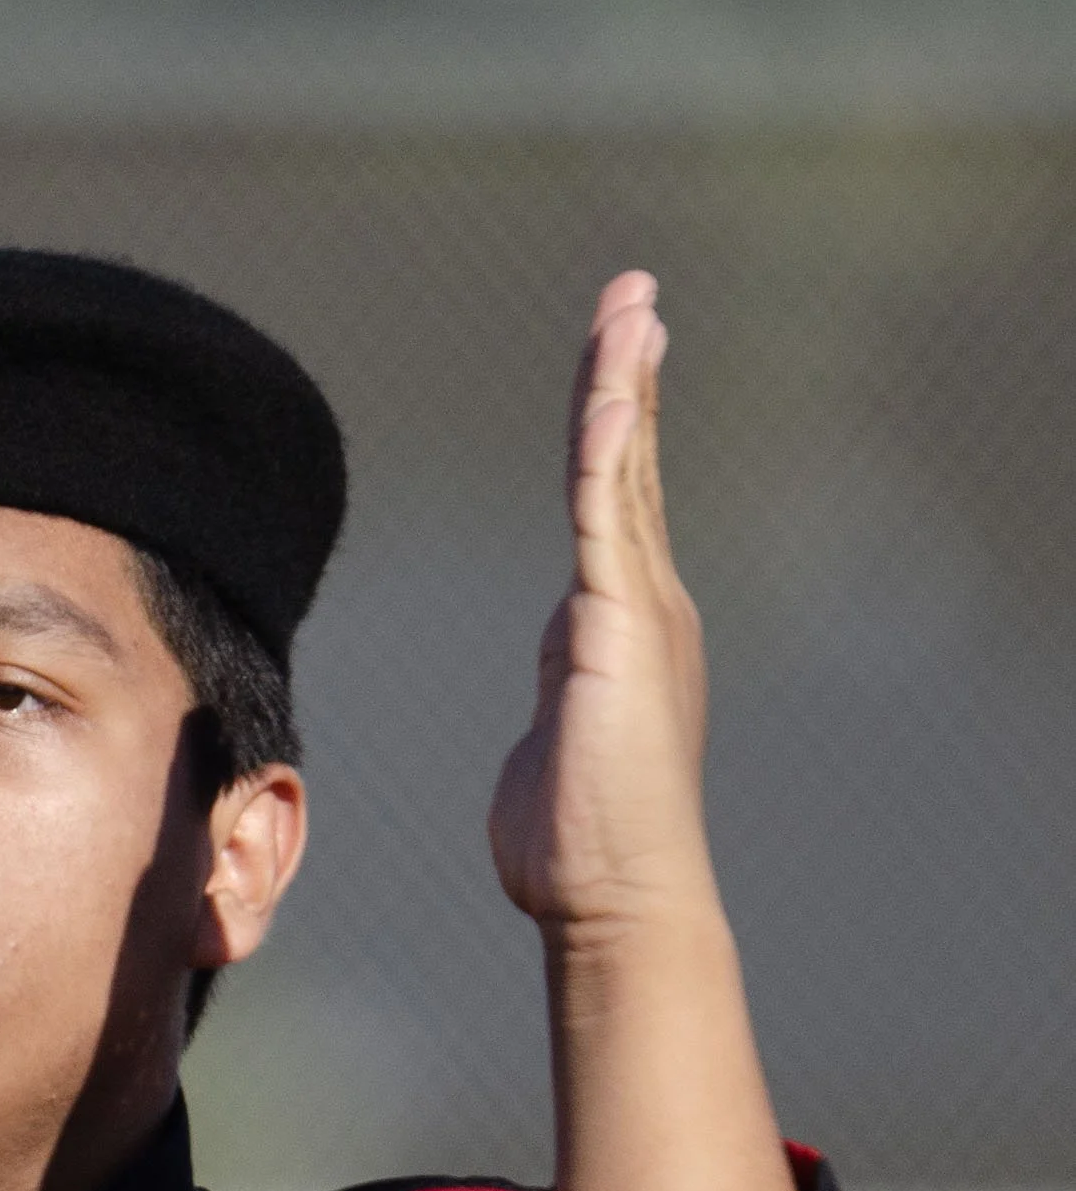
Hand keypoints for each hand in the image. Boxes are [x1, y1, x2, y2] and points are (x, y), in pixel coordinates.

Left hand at [489, 274, 711, 940]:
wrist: (614, 894)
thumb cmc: (578, 848)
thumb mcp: (557, 754)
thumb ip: (556, 718)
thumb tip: (548, 726)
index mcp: (620, 627)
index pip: (614, 505)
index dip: (615, 430)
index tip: (618, 362)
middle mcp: (641, 605)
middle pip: (627, 465)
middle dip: (629, 374)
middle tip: (635, 297)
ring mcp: (635, 611)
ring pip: (620, 472)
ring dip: (622, 382)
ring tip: (630, 307)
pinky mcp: (613, 626)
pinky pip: (603, 516)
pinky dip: (605, 448)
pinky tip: (607, 389)